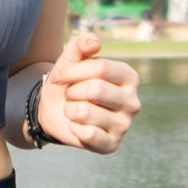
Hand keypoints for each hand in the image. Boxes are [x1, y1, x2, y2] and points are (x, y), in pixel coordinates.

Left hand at [36, 29, 141, 152]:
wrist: (55, 111)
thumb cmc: (69, 82)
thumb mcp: (71, 59)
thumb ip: (81, 45)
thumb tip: (95, 42)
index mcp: (129, 77)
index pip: (100, 68)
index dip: (72, 71)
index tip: (60, 75)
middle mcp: (133, 101)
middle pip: (95, 90)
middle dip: (72, 91)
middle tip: (70, 95)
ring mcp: (125, 125)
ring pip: (86, 112)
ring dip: (70, 110)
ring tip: (73, 109)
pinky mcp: (113, 145)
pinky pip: (88, 135)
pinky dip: (74, 129)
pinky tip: (77, 126)